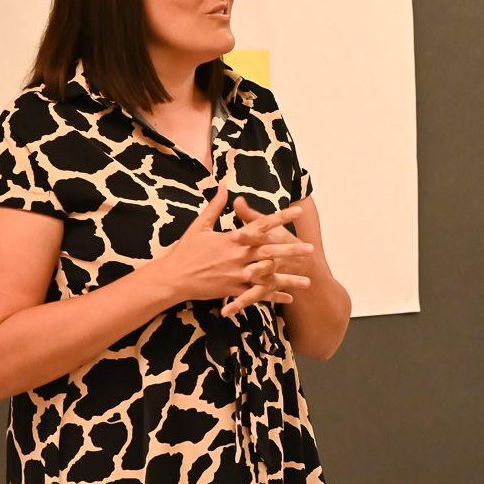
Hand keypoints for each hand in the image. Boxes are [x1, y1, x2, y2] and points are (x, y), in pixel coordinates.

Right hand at [150, 186, 312, 316]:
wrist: (173, 278)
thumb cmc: (185, 250)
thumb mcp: (199, 225)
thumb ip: (215, 206)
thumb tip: (224, 186)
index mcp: (232, 239)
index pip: (260, 225)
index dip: (280, 218)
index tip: (297, 212)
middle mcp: (237, 257)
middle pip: (270, 252)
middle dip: (291, 251)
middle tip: (310, 249)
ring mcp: (236, 275)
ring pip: (267, 277)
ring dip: (288, 279)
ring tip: (308, 281)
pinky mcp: (232, 290)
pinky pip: (256, 295)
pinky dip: (272, 296)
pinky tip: (288, 298)